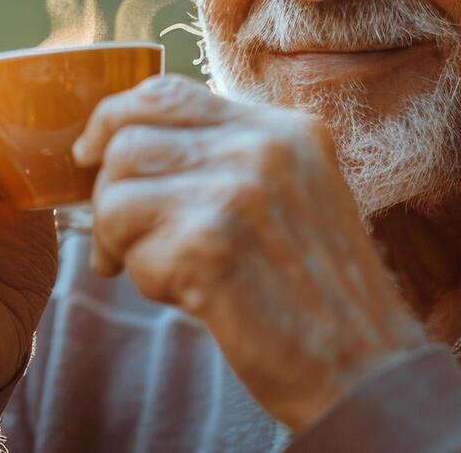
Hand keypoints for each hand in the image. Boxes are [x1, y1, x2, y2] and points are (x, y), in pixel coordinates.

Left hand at [72, 75, 426, 429]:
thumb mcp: (294, 198)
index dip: (114, 118)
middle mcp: (263, 146)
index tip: (91, 153)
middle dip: (108, 194)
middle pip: (130, 139)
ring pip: (118, 192)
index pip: (168, 91)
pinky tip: (189, 297)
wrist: (369, 369)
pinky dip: (146, 280)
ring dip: (121, 241)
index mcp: (285, 129)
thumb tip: (126, 148)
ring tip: (160, 274)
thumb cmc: (321, 296)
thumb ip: (230, 163)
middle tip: (118, 241)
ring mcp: (237, 191)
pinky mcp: (210, 244)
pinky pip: (130, 248)